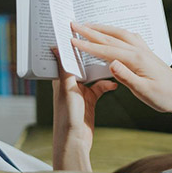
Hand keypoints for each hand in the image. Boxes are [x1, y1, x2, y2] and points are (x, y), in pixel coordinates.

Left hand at [51, 47, 116, 171]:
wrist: (75, 140)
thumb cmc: (67, 116)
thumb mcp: (67, 89)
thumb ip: (64, 69)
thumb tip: (57, 47)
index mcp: (61, 79)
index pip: (66, 57)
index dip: (71, 45)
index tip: (79, 32)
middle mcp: (69, 83)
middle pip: (80, 63)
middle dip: (88, 54)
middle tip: (99, 41)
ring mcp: (80, 91)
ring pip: (92, 74)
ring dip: (101, 68)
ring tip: (111, 59)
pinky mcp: (90, 100)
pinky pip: (100, 87)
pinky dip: (107, 84)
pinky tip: (114, 83)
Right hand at [71, 23, 171, 116]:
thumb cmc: (164, 96)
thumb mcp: (144, 92)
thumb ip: (126, 77)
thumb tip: (111, 64)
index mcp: (135, 60)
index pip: (106, 51)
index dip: (87, 45)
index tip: (72, 40)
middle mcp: (139, 51)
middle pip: (110, 38)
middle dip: (90, 31)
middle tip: (73, 24)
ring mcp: (143, 50)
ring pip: (119, 34)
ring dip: (102, 28)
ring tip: (88, 25)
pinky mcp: (146, 53)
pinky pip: (128, 36)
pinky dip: (116, 32)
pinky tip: (114, 33)